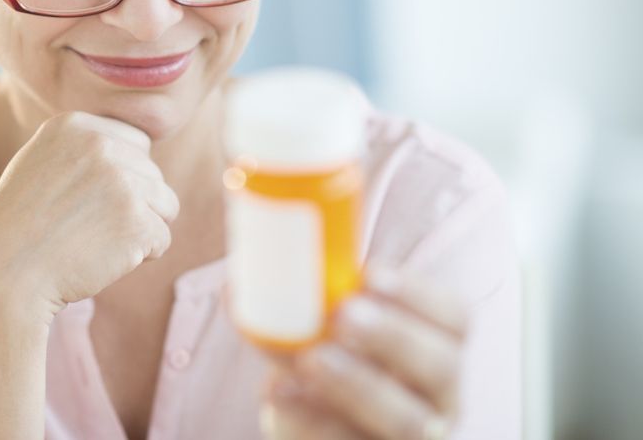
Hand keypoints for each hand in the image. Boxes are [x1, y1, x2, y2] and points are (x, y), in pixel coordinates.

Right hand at [0, 110, 180, 322]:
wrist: (2, 273)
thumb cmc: (21, 226)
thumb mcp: (43, 163)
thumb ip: (87, 149)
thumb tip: (144, 149)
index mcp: (74, 125)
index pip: (137, 145)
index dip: (119, 179)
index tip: (83, 200)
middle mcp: (99, 145)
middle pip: (153, 175)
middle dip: (131, 205)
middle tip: (84, 226)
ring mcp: (120, 182)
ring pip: (166, 205)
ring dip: (139, 229)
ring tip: (95, 240)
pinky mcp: (136, 221)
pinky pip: (162, 240)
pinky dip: (138, 257)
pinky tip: (100, 258)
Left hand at [258, 266, 466, 439]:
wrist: (313, 437)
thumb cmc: (322, 373)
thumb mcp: (316, 341)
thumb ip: (294, 311)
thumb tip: (241, 283)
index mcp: (435, 352)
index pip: (454, 318)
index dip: (418, 294)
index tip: (369, 273)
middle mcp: (438, 401)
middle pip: (442, 367)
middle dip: (394, 337)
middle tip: (343, 314)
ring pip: (407, 422)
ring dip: (357, 385)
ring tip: (310, 359)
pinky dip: (313, 423)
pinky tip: (279, 393)